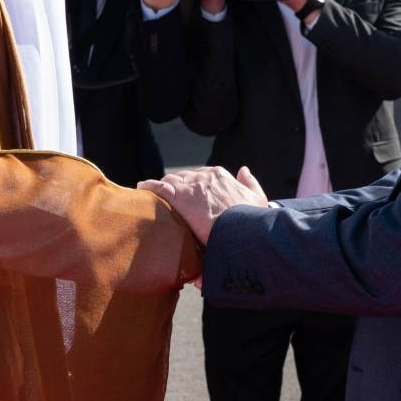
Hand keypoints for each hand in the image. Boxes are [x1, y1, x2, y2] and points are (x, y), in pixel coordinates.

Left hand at [139, 165, 267, 243]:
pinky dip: (150, 186)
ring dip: (163, 188)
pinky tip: (143, 188)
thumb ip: (250, 182)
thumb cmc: (250, 219)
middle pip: (184, 177)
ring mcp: (190, 186)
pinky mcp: (179, 197)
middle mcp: (204, 176)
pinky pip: (159, 187)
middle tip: (171, 198)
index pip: (201, 175)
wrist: (240, 231)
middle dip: (177, 186)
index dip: (193, 185)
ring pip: (171, 181)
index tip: (190, 193)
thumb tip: (244, 169)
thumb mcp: (258, 199)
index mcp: (220, 176)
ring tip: (155, 196)